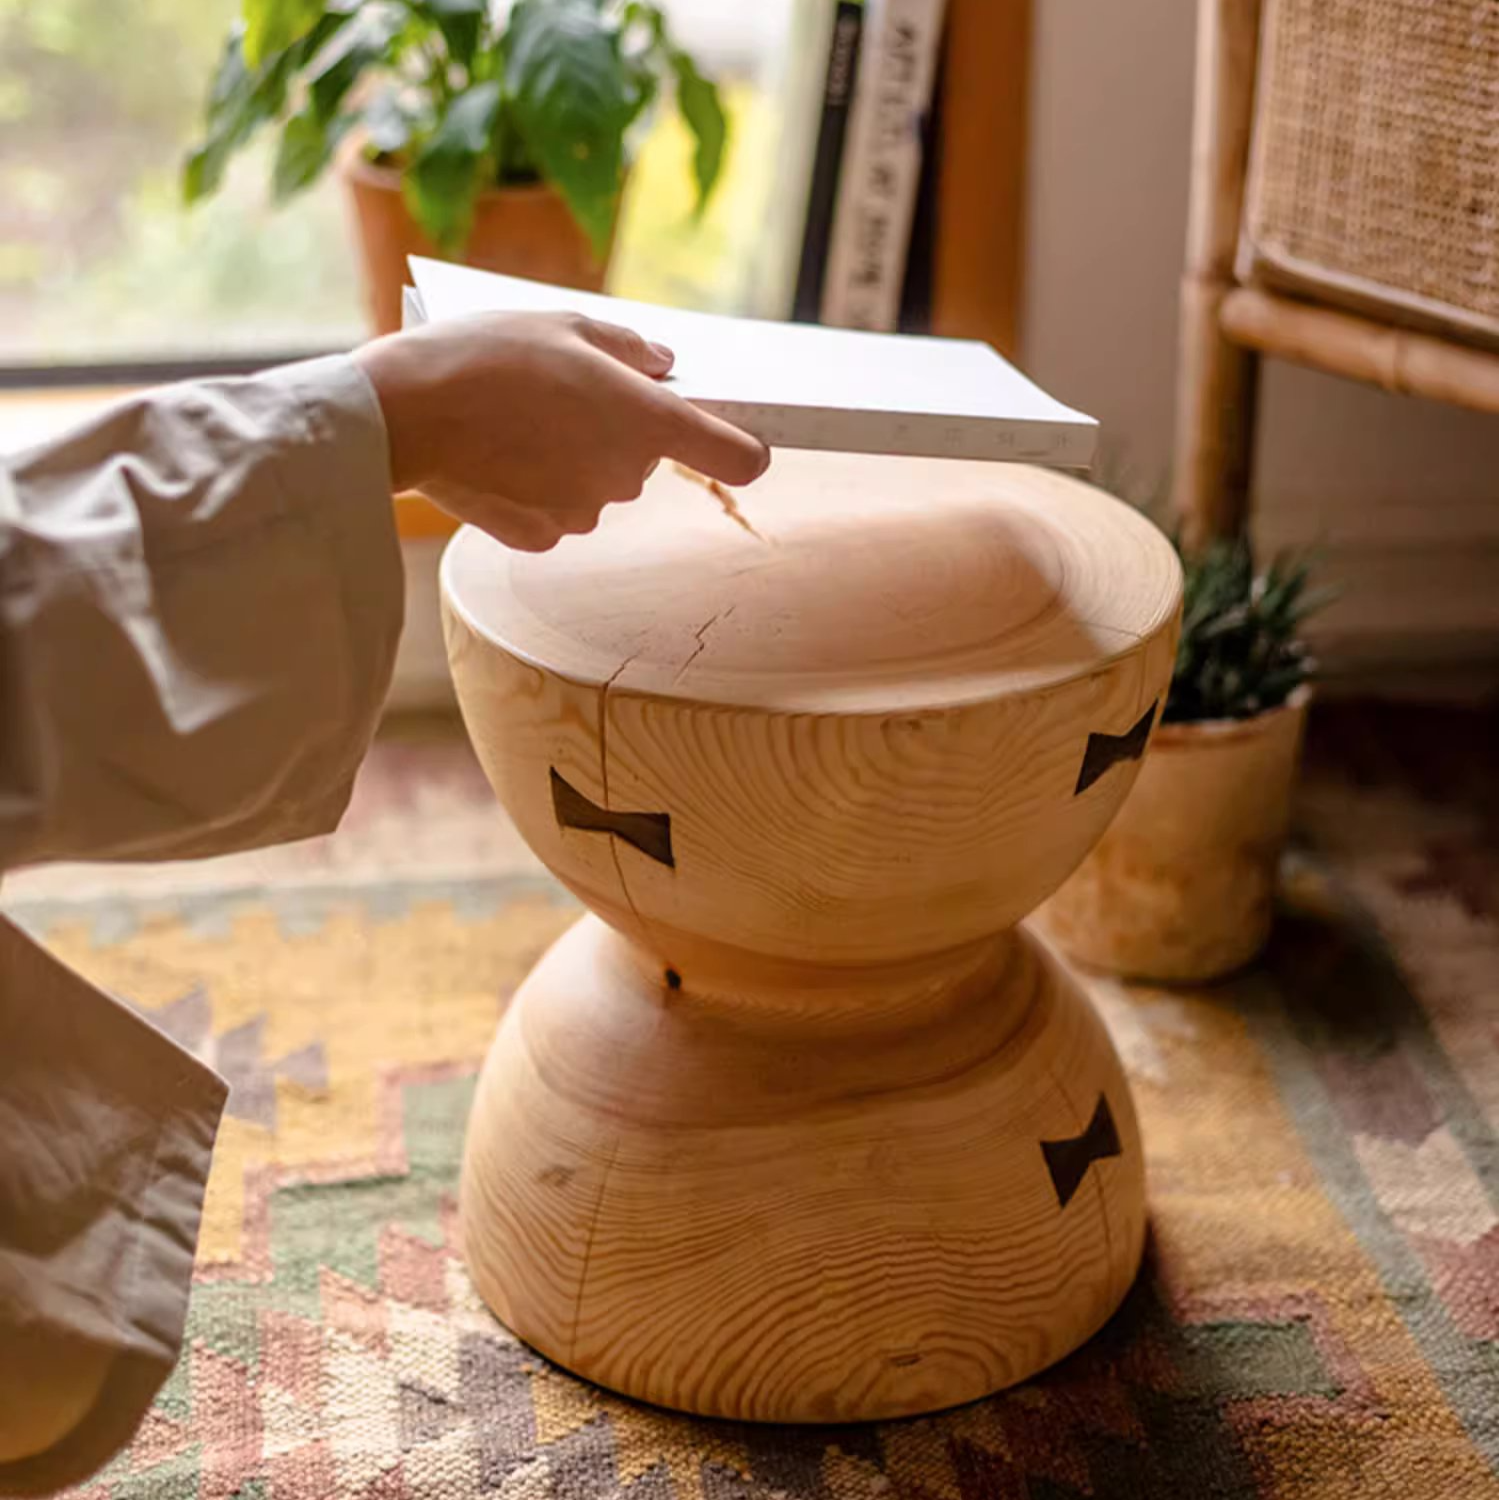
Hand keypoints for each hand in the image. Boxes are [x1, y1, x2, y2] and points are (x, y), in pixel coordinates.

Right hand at [355, 311, 769, 550]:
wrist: (403, 413)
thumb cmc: (486, 356)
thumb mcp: (566, 324)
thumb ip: (630, 349)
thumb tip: (664, 368)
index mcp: (646, 421)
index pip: (738, 456)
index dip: (740, 445)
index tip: (732, 435)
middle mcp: (626, 476)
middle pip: (645, 457)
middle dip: (617, 429)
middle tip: (562, 393)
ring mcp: (584, 512)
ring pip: (597, 483)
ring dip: (573, 457)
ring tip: (517, 419)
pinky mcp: (541, 536)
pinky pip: (556, 509)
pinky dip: (536, 487)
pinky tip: (497, 455)